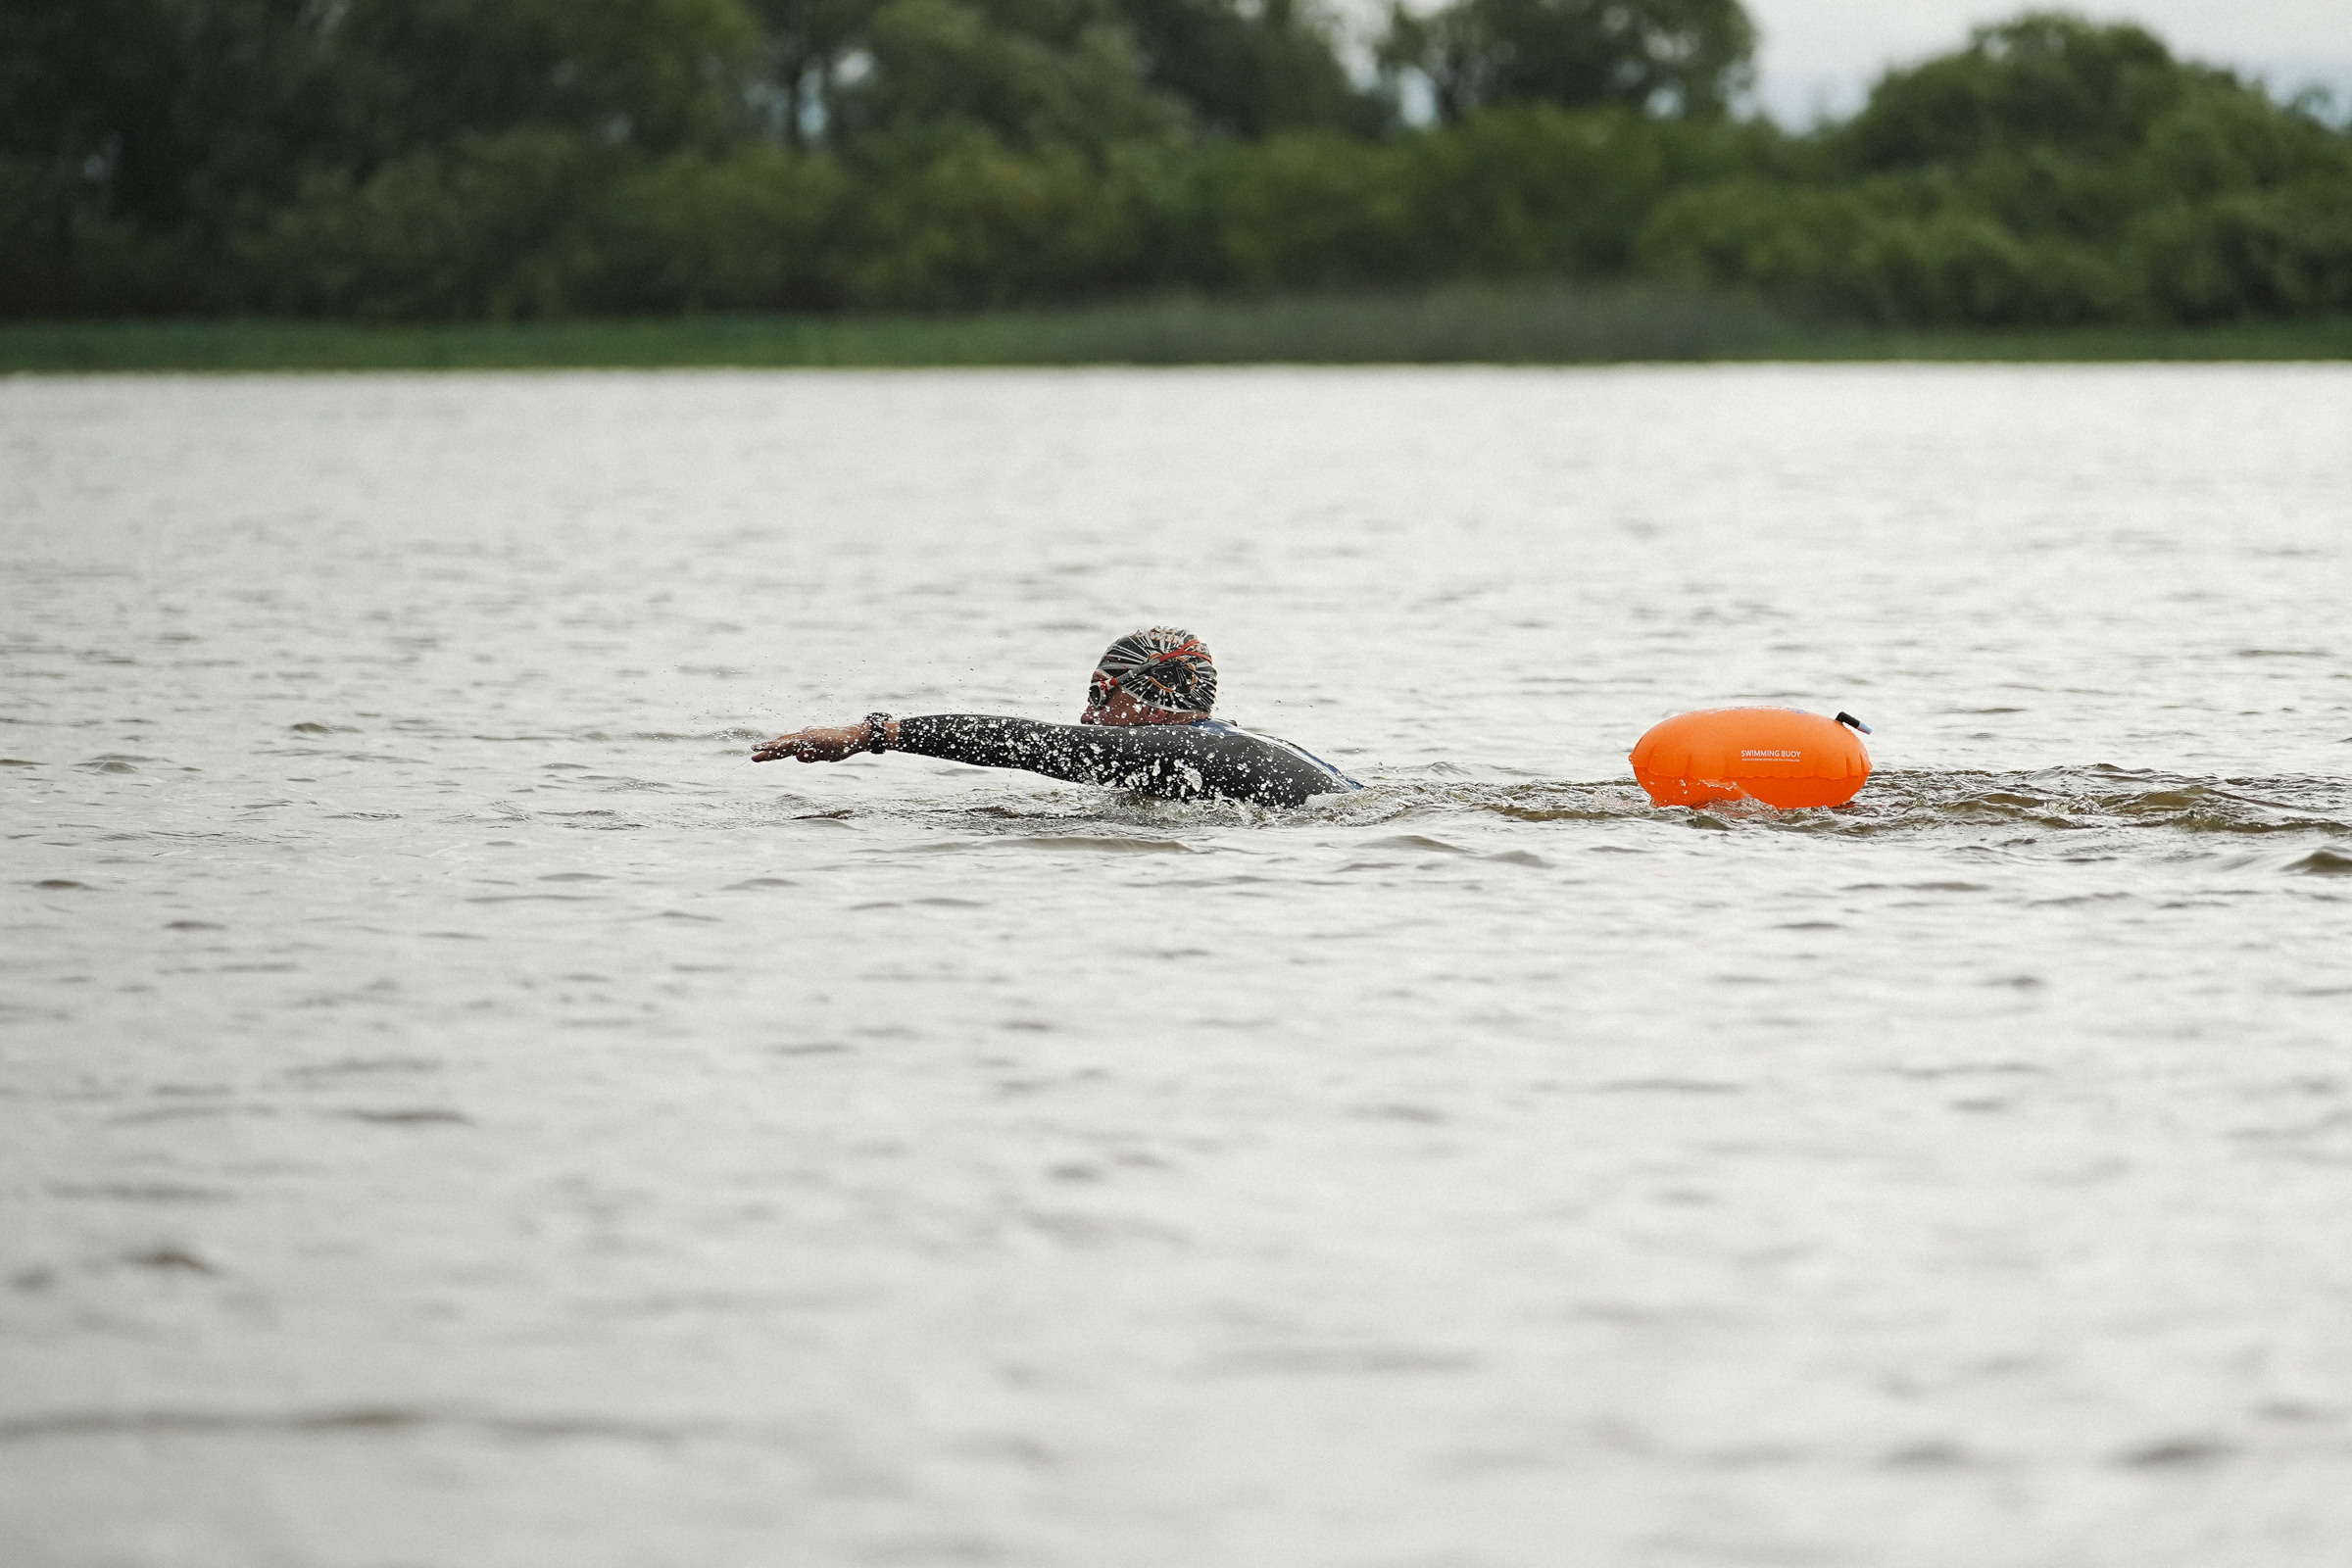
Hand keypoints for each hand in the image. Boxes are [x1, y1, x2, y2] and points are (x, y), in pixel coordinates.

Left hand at [752, 724, 866, 762]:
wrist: (856, 737)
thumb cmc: (841, 746)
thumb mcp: (824, 755)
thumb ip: (811, 756)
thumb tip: (799, 757)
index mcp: (806, 741)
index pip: (786, 747)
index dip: (773, 751)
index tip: (761, 755)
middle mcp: (804, 736)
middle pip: (782, 744)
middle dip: (767, 750)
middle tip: (752, 754)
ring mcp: (808, 736)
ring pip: (785, 742)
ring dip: (771, 747)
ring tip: (757, 750)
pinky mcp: (812, 737)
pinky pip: (795, 742)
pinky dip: (783, 745)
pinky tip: (774, 748)